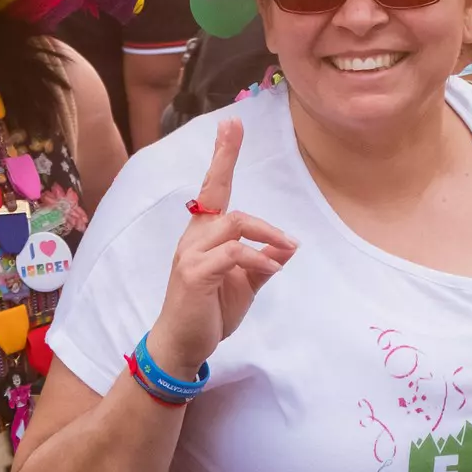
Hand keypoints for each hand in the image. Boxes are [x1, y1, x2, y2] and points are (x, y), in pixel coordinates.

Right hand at [145, 120, 297, 379]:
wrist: (183, 346)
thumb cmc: (210, 312)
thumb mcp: (244, 286)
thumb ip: (263, 264)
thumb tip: (288, 247)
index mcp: (204, 235)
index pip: (212, 189)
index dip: (221, 157)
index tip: (230, 124)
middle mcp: (193, 237)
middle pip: (217, 193)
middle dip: (225, 159)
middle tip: (235, 127)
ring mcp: (191, 254)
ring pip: (232, 223)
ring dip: (266, 233)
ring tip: (286, 248)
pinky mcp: (194, 274)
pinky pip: (232, 254)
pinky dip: (257, 257)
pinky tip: (271, 267)